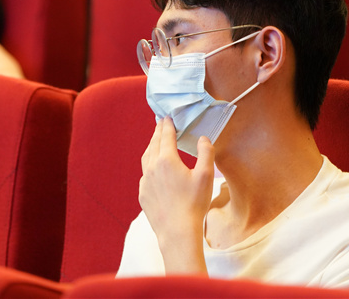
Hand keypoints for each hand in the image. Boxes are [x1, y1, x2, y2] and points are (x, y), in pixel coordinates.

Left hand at [139, 117, 214, 273]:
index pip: (166, 135)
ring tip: (156, 141)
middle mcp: (152, 167)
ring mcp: (145, 181)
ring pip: (146, 157)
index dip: (167, 124)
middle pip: (154, 144)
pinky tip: (154, 168)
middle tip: (161, 123)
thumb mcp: (206, 175)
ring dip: (151, 146)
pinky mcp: (143, 194)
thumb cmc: (194, 204)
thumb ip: (206, 153)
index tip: (168, 117)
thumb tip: (203, 139)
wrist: (177, 232)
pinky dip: (149, 164)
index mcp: (167, 160)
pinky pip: (144, 173)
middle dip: (158, 132)